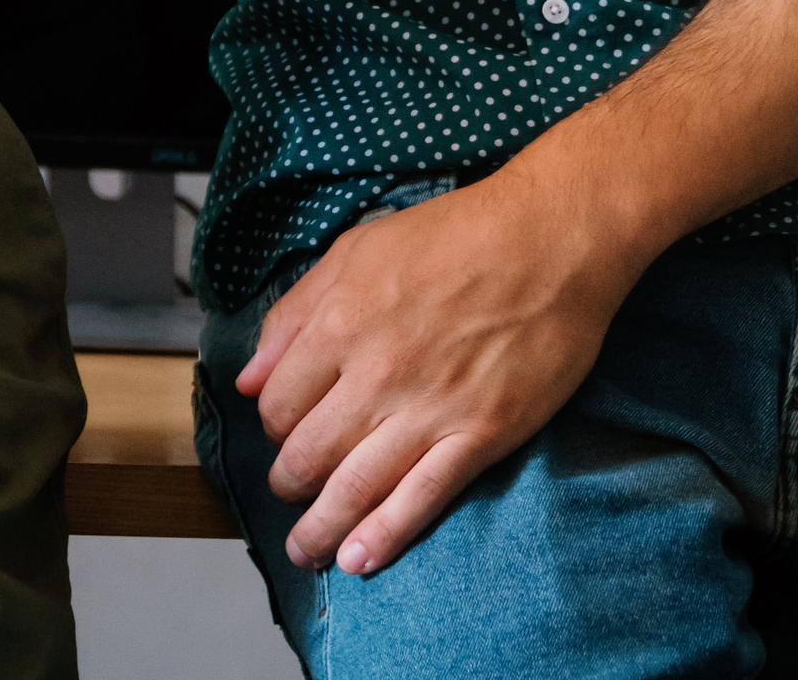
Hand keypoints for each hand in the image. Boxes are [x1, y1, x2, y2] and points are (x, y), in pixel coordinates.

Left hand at [233, 165, 643, 576]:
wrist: (548, 242)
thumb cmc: (452, 238)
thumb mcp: (353, 252)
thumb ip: (293, 316)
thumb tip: (249, 378)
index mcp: (339, 325)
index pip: (279, 404)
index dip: (273, 427)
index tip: (281, 433)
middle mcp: (376, 375)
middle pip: (309, 454)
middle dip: (289, 483)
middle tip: (288, 493)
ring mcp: (429, 411)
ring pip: (356, 487)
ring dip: (321, 527)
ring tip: (306, 549)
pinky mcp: (480, 436)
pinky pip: (421, 498)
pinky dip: (385, 536)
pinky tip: (359, 559)